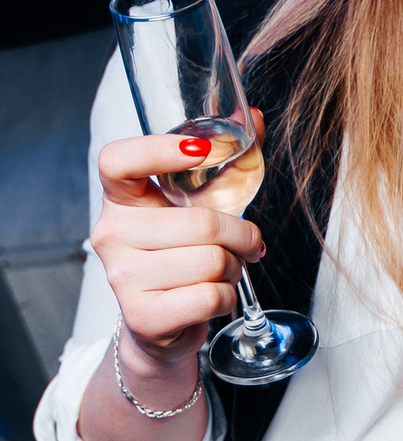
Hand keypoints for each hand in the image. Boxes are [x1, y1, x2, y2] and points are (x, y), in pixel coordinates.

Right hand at [91, 109, 265, 360]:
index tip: (201, 150)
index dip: (159, 150)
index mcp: (121, 200)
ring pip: (211, 260)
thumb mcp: (198, 207)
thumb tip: (252, 116)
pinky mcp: (143, 315)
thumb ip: (225, 163)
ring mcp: (122, 276)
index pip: (118, 161)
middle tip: (245, 244)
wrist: (162, 323)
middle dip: (240, 235)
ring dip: (234, 268)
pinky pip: (210, 296)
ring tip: (222, 271)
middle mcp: (111, 234)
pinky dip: (226, 297)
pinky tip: (212, 295)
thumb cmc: (182, 256)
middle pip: (201, 222)